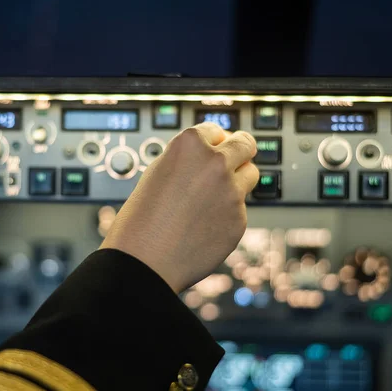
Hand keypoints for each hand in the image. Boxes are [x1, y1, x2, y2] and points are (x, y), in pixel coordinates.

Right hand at [100, 123, 258, 292]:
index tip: (213, 148)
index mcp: (189, 145)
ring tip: (211, 199)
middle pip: (245, 145)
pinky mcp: (239, 220)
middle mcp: (215, 163)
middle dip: (239, 151)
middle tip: (234, 159)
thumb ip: (187, 160)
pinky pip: (240, 209)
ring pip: (250, 175)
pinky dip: (227, 214)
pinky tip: (203, 226)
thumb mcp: (157, 173)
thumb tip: (211, 156)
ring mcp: (231, 192)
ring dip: (237, 181)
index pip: (214, 130)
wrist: (143, 261)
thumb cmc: (141, 220)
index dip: (212, 141)